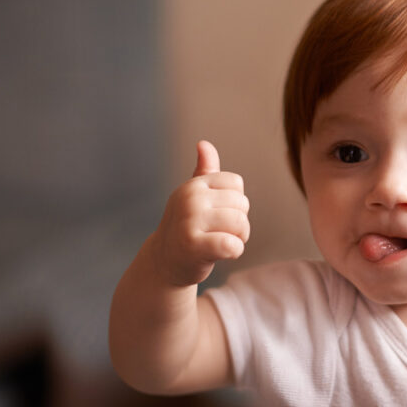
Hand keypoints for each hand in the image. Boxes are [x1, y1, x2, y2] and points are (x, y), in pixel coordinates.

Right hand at [152, 141, 250, 285]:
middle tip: (220, 233)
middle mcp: (190, 199)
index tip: (219, 215)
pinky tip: (221, 255)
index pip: (236, 184)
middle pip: (242, 204)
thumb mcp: (194, 196)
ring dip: (239, 239)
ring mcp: (189, 221)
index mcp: (193, 185)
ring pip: (240, 224)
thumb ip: (204, 171)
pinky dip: (234, 252)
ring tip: (221, 243)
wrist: (164, 263)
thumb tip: (204, 143)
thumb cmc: (186, 227)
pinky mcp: (193, 246)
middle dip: (239, 223)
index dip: (235, 202)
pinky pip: (232, 245)